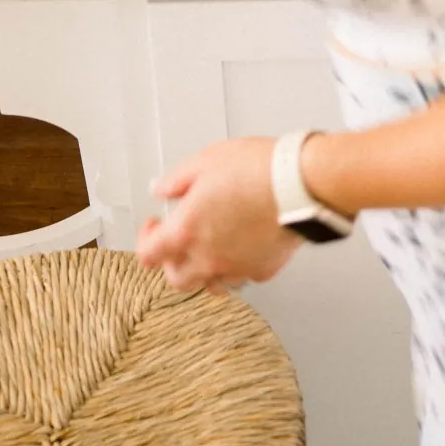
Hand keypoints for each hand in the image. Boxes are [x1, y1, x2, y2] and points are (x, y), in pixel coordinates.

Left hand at [134, 135, 301, 293]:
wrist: (300, 183)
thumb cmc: (258, 170)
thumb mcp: (205, 160)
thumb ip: (176, 180)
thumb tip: (161, 188)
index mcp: (186, 230)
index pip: (148, 255)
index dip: (145, 240)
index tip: (153, 226)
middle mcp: (208, 257)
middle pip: (176, 279)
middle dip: (172, 262)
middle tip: (178, 243)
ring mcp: (236, 268)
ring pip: (209, 284)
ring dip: (204, 269)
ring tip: (210, 248)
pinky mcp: (263, 269)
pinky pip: (242, 276)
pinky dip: (237, 267)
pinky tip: (241, 247)